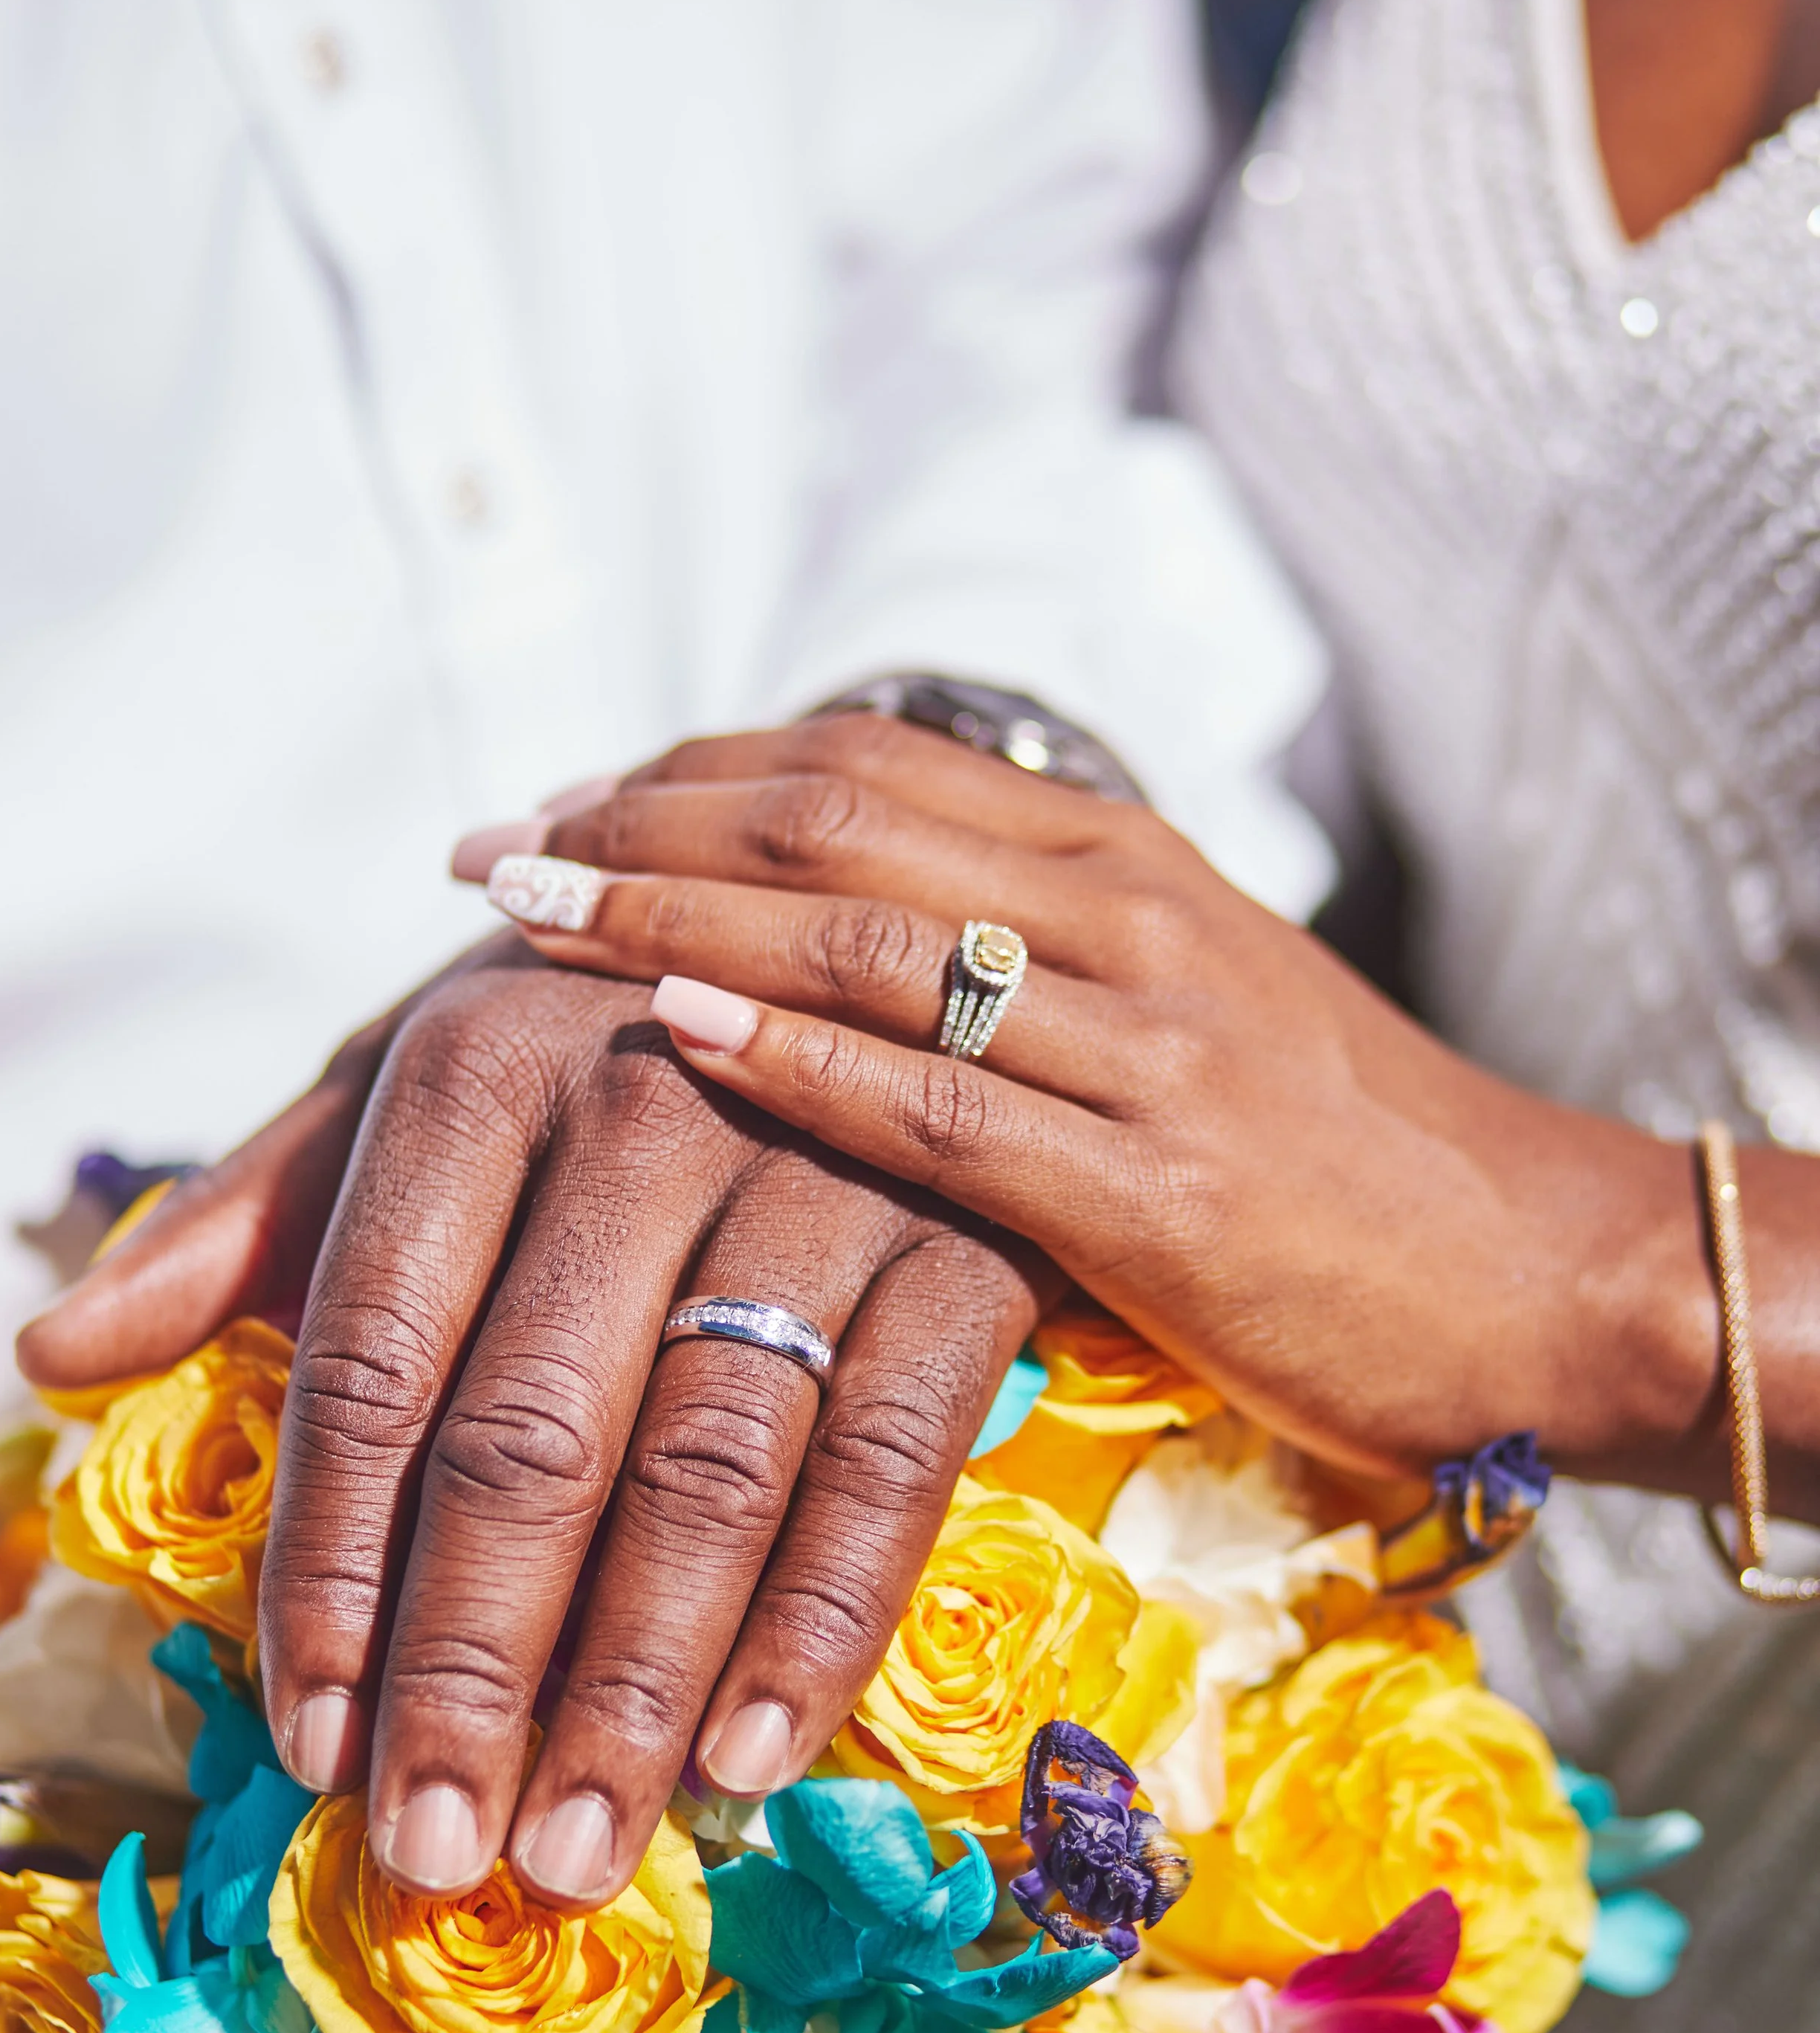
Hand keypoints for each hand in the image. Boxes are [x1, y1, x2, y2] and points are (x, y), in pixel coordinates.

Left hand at [16, 931, 1047, 1901]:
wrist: (874, 939)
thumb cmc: (605, 1038)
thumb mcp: (414, 1086)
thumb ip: (254, 1220)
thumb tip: (58, 1352)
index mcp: (478, 1070)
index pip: (370, 1356)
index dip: (329, 1566)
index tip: (307, 1739)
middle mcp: (648, 1102)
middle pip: (533, 1435)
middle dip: (472, 1665)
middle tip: (429, 1845)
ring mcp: (824, 1172)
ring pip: (712, 1467)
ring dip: (636, 1684)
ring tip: (569, 1850)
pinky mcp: (969, 1243)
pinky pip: (894, 1461)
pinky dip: (822, 1620)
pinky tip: (751, 1760)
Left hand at [473, 711, 1819, 1515]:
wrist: (1545, 1266)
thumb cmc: (1346, 1156)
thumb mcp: (1189, 1007)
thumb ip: (1031, 958)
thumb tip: (847, 946)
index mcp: (1125, 859)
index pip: (863, 766)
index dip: (689, 771)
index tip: (560, 802)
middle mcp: (1125, 917)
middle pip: (833, 822)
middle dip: (636, 822)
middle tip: (487, 853)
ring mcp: (1146, 1046)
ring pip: (866, 942)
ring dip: (668, 916)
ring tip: (521, 920)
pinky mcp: (1162, 1191)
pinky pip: (941, 1107)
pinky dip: (792, 1059)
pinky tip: (675, 1032)